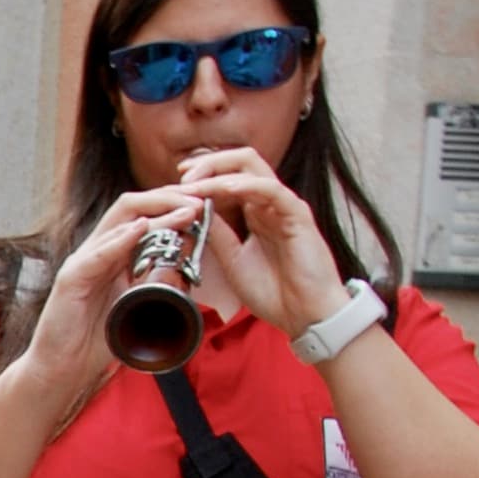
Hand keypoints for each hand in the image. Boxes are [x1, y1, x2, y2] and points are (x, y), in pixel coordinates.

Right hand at [10, 188, 216, 408]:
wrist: (63, 369)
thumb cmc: (97, 341)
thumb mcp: (139, 306)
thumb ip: (156, 284)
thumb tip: (188, 270)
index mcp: (114, 255)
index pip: (144, 214)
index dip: (174, 204)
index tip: (206, 204)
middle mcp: (97, 252)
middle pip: (132, 206)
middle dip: (170, 198)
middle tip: (203, 199)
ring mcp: (82, 262)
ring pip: (118, 223)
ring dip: (156, 212)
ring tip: (187, 211)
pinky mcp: (70, 280)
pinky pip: (97, 255)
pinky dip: (120, 241)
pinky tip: (141, 230)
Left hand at [178, 147, 351, 338]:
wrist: (305, 314)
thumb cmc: (274, 291)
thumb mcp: (233, 260)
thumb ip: (217, 235)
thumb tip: (194, 214)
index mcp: (256, 212)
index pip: (229, 178)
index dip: (202, 176)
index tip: (173, 186)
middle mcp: (270, 203)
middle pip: (240, 163)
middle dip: (207, 164)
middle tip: (181, 177)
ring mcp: (285, 206)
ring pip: (253, 168)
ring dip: (218, 171)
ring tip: (193, 182)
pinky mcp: (297, 215)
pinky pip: (271, 190)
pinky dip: (245, 186)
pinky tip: (223, 190)